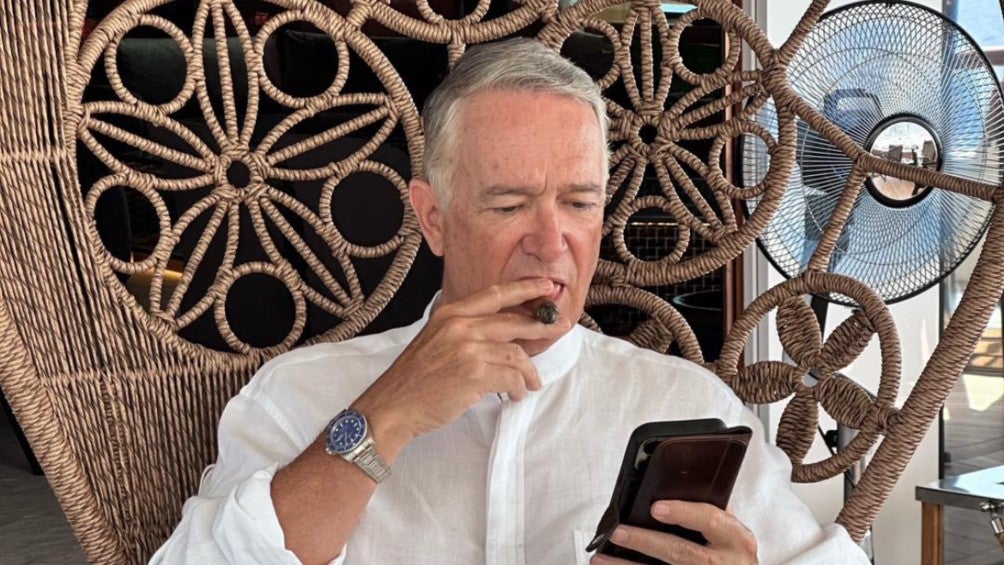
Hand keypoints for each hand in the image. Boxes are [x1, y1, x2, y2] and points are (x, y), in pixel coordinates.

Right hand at [351, 279, 570, 457]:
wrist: (392, 406)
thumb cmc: (414, 379)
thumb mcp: (434, 340)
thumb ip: (464, 332)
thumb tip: (501, 336)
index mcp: (450, 314)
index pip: (495, 295)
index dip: (525, 288)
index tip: (546, 287)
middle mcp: (460, 326)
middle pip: (514, 322)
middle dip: (542, 326)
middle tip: (560, 328)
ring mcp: (468, 350)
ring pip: (517, 354)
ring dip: (529, 372)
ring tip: (531, 383)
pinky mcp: (474, 374)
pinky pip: (512, 377)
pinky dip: (519, 388)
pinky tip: (515, 395)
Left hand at [591, 501, 756, 564]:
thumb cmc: (733, 554)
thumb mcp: (731, 531)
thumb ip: (711, 509)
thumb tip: (680, 480)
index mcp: (736, 538)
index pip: (709, 520)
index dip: (682, 512)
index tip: (655, 507)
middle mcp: (723, 562)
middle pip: (680, 552)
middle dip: (645, 541)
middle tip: (618, 531)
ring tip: (600, 558)